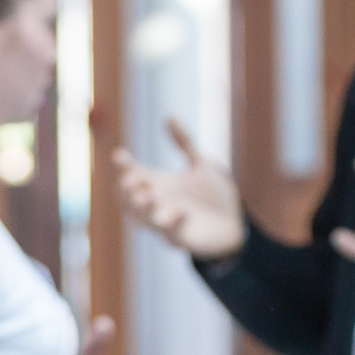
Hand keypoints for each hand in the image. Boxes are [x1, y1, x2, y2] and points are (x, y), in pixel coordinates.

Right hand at [115, 118, 245, 260]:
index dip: (123, 166)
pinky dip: (175, 223)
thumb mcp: (200, 165)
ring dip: (144, 208)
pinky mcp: (181, 237)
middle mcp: (157, 203)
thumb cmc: (213, 197)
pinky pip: (173, 232)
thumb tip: (168, 117)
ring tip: (147, 197)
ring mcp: (166, 222)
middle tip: (130, 178)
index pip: (132, 174)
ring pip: (145, 218)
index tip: (120, 154)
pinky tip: (181, 212)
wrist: (234, 225)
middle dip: (127, 190)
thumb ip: (184, 143)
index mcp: (158, 185)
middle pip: (130, 198)